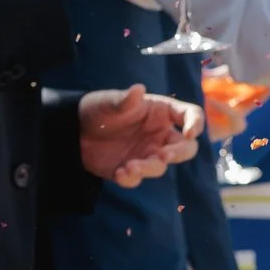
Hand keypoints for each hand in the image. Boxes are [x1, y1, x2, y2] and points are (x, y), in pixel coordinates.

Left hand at [77, 84, 202, 186]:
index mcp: (162, 113)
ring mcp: (147, 154)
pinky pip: (138, 179)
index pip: (190, 115)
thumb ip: (124, 100)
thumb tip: (138, 89)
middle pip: (185, 147)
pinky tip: (119, 172)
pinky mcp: (131, 169)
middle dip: (179, 153)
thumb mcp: (109, 101)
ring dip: (149, 168)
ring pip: (161, 166)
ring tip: (130, 167)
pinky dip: (131, 179)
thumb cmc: (98, 109)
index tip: (190, 132)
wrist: (72, 131)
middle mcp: (160, 135)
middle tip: (164, 157)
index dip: (196, 123)